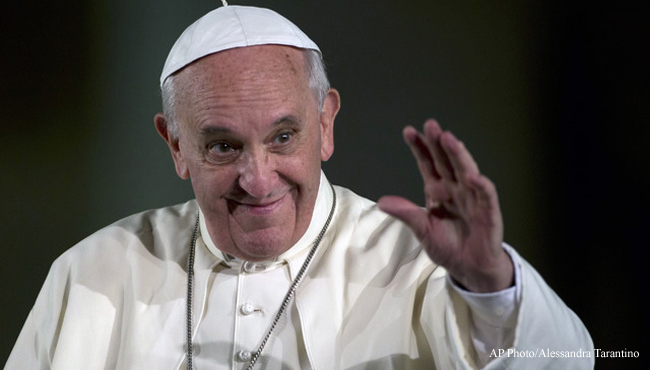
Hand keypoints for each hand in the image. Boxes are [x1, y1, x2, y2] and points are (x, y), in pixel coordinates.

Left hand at [378, 119, 512, 292]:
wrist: (469, 267)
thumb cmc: (448, 246)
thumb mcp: (422, 230)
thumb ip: (406, 213)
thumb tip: (381, 201)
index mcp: (438, 190)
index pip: (428, 164)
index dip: (420, 148)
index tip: (408, 131)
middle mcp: (455, 189)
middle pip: (446, 161)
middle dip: (439, 143)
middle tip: (431, 124)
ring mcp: (472, 197)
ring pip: (465, 170)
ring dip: (458, 154)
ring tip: (449, 139)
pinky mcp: (488, 212)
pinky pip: (486, 195)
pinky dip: (480, 185)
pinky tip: (472, 176)